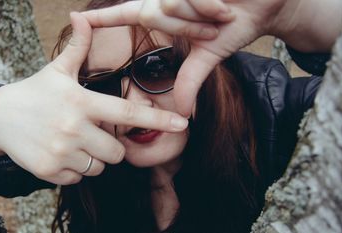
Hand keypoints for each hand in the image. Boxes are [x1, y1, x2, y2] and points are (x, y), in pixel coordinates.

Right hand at [0, 12, 187, 184]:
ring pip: (99, 167)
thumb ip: (77, 47)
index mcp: (82, 101)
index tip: (183, 124)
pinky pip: (79, 178)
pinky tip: (59, 153)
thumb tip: (81, 14)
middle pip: (118, 152)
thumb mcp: (57, 70)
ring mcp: (62, 152)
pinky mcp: (49, 171)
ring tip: (72, 142)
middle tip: (91, 133)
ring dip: (93, 159)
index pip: (128, 112)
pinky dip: (75, 169)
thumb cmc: (35, 92)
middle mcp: (75, 128)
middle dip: (111, 147)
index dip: (159, 119)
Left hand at [82, 0, 297, 115]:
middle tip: (214, 27)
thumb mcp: (208, 56)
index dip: (104, 18)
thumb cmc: (234, 26)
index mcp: (165, 14)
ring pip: (178, 5)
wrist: (264, 5)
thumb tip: (181, 113)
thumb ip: (190, 80)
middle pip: (162, 14)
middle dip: (192, 26)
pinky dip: (214, 6)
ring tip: (223, 13)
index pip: (127, 14)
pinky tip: (227, 3)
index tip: (77, 18)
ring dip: (205, 17)